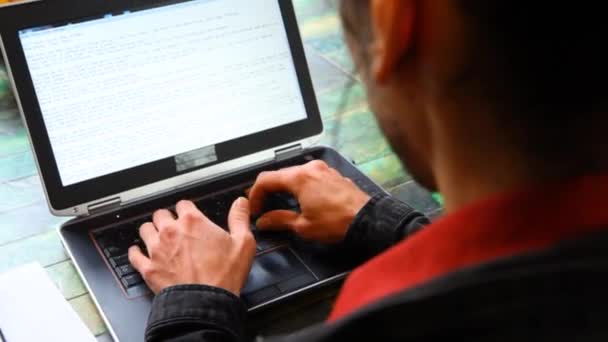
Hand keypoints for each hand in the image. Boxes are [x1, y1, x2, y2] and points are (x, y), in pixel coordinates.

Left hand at [128, 198, 255, 294]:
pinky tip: (138, 252)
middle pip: (160, 214)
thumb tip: (240, 202)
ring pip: (145, 229)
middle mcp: (171, 231)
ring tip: (157, 236)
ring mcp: (156, 249)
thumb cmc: (224, 275)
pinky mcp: (148, 268)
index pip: (183, 204)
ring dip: (151, 231)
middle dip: (167, 218)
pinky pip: (134, 255)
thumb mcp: (243, 243)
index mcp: (193, 222)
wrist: (206, 302)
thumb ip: (239, 218)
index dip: (187, 210)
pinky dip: (135, 252)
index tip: (190, 216)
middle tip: (174, 226)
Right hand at [249, 160, 370, 242]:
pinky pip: (310, 176)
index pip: (266, 179)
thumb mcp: (303, 226)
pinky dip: (300, 186)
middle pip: (279, 175)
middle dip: (268, 191)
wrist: (368, 220)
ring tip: (280, 204)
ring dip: (284, 187)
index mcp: (299, 178)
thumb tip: (264, 221)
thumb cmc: (338, 222)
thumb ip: (280, 220)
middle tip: (263, 207)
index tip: (254, 208)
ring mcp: (323, 170)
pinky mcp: (333, 175)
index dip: (255, 194)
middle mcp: (310, 169)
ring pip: (295, 174)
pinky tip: (301, 200)